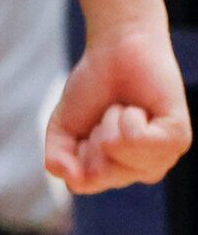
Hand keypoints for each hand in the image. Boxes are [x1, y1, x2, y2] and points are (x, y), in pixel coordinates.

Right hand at [49, 0, 191, 193]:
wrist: (115, 51)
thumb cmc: (92, 88)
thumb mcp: (62, 127)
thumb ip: (57, 157)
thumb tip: (70, 178)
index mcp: (113, 171)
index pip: (83, 183)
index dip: (74, 151)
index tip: (86, 126)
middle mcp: (140, 170)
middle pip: (103, 175)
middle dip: (93, 138)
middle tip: (106, 116)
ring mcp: (161, 157)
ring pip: (124, 159)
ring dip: (112, 125)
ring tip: (124, 109)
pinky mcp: (177, 139)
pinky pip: (141, 142)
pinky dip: (130, 119)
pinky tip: (139, 109)